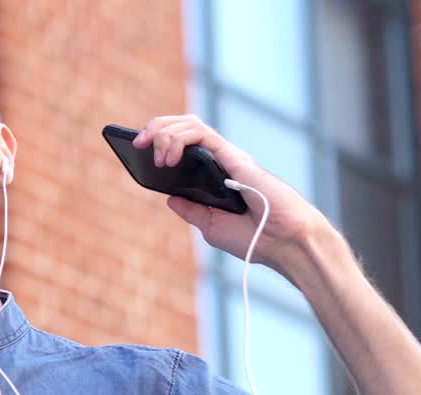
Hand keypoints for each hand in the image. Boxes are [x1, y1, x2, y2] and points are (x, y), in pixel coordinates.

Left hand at [132, 114, 333, 274]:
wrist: (284, 244)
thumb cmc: (255, 239)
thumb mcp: (212, 226)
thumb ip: (192, 210)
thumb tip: (169, 198)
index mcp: (216, 176)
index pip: (185, 146)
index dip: (160, 140)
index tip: (137, 150)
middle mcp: (221, 161)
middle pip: (184, 128)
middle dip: (155, 129)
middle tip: (136, 145)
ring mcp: (228, 157)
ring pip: (190, 124)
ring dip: (163, 131)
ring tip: (149, 151)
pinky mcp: (234, 157)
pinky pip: (202, 134)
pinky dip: (180, 139)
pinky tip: (169, 158)